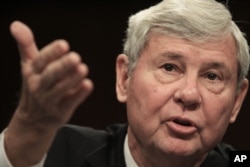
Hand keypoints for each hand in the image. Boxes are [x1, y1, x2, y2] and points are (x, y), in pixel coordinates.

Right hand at [4, 21, 92, 165]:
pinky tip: (88, 85)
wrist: (33, 120)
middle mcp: (38, 86)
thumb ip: (26, 45)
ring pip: (60, 89)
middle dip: (62, 66)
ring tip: (83, 69)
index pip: (40, 61)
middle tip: (76, 57)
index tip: (64, 44)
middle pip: (50, 76)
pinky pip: (69, 102)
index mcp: (31, 72)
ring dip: (72, 79)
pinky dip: (78, 95)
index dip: (51, 53)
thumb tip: (16, 24)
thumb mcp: (29, 65)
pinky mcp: (60, 111)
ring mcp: (49, 100)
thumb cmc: (35, 86)